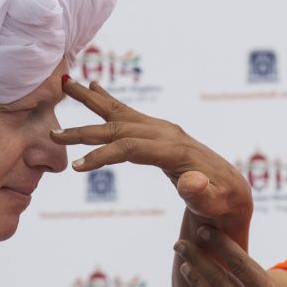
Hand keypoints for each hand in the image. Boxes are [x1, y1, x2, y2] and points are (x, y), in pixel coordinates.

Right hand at [51, 78, 252, 221]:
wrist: (233, 190)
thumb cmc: (223, 202)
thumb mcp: (216, 203)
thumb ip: (203, 194)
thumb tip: (190, 181)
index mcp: (176, 150)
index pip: (131, 148)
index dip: (103, 156)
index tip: (76, 166)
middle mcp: (167, 133)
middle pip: (119, 125)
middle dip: (85, 130)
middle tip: (53, 134)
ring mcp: (163, 129)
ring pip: (121, 111)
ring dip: (91, 99)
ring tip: (65, 83)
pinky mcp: (160, 132)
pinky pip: (128, 113)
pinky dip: (108, 100)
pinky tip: (95, 86)